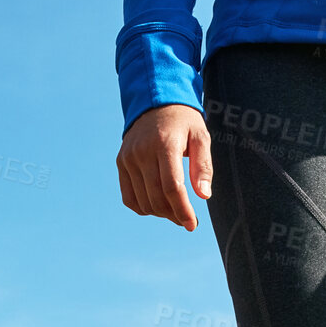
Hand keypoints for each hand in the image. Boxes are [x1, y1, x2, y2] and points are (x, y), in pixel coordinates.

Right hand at [117, 104, 212, 231]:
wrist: (155, 102)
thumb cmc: (183, 122)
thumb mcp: (200, 137)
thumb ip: (203, 166)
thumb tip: (203, 195)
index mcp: (165, 144)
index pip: (173, 188)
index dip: (183, 211)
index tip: (192, 224)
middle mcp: (142, 152)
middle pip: (157, 198)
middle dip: (174, 215)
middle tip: (187, 220)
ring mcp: (128, 158)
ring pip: (143, 201)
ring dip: (160, 213)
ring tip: (175, 212)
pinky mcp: (121, 163)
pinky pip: (129, 197)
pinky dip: (143, 208)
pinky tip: (157, 207)